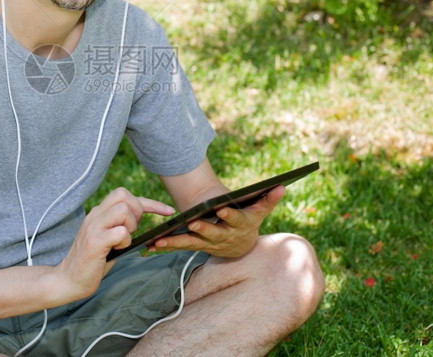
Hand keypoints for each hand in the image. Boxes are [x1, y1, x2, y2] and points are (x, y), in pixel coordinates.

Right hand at [55, 187, 174, 300]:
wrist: (68, 280)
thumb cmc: (92, 262)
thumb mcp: (107, 239)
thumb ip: (118, 227)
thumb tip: (139, 219)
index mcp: (98, 213)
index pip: (124, 195)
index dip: (150, 202)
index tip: (167, 211)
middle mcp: (94, 216)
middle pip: (123, 195)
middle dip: (137, 211)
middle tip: (133, 231)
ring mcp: (93, 227)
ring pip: (123, 210)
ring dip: (131, 226)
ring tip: (124, 241)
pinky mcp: (94, 242)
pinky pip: (120, 232)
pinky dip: (125, 241)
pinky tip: (118, 249)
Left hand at [147, 184, 285, 257]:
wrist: (240, 245)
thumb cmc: (248, 221)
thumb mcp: (258, 211)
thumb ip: (268, 199)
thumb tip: (282, 186)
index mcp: (239, 226)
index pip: (235, 219)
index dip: (229, 215)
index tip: (222, 208)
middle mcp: (224, 238)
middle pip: (212, 234)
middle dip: (203, 229)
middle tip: (193, 222)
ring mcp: (208, 244)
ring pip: (192, 243)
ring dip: (176, 242)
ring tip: (161, 239)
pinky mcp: (195, 246)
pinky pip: (179, 246)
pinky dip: (165, 246)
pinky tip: (150, 245)